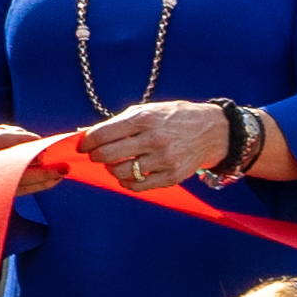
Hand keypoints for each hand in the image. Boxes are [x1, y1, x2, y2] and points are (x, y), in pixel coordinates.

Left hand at [75, 100, 232, 190]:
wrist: (212, 131)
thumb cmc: (175, 118)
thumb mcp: (149, 110)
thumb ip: (120, 121)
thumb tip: (89, 133)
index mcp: (145, 118)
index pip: (103, 134)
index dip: (87, 142)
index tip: (84, 145)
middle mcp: (153, 139)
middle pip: (107, 155)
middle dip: (95, 157)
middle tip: (95, 155)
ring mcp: (163, 160)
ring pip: (120, 172)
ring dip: (111, 169)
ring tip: (114, 163)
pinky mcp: (171, 177)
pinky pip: (138, 186)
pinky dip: (127, 182)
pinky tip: (128, 175)